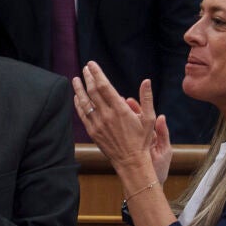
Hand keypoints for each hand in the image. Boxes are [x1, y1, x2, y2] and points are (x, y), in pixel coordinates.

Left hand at [73, 64, 169, 183]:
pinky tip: (77, 97)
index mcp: (120, 109)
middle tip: (86, 67)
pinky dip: (78, 104)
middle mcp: (107, 115)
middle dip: (88, 77)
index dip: (97, 73)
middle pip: (93, 91)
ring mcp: (98, 124)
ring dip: (79, 89)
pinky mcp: (93, 132)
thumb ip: (147, 98)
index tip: (92, 64)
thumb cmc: (142, 139)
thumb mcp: (149, 118)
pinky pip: (82, 114)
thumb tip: (146, 81)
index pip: (104, 86)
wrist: (131, 161)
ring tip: (76, 78)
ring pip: (85, 102)